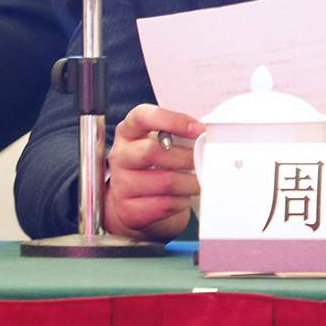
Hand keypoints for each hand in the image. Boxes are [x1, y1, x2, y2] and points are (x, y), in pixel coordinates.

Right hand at [103, 104, 204, 241]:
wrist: (132, 201)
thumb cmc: (152, 164)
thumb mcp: (158, 142)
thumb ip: (176, 135)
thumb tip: (205, 137)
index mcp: (128, 131)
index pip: (143, 117)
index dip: (172, 121)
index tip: (198, 130)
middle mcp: (120, 155)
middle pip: (152, 152)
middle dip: (185, 156)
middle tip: (203, 160)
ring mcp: (121, 183)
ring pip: (164, 181)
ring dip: (190, 182)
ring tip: (200, 180)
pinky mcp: (128, 209)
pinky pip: (164, 204)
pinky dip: (181, 201)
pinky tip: (183, 196)